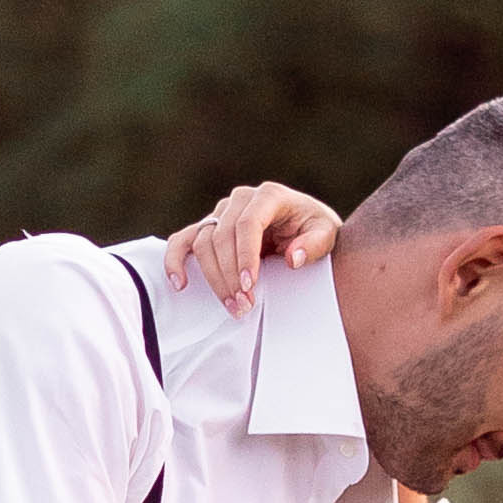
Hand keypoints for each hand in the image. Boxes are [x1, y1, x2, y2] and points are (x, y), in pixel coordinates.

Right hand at [165, 182, 343, 316]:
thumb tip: (292, 258)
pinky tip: (180, 283)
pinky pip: (183, 240)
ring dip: (213, 278)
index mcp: (269, 196)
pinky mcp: (209, 228)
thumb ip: (313, 245)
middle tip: (243, 306)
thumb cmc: (315, 230)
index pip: (247, 223)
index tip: (249, 286)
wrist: (306, 228)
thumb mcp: (327, 235)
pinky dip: (175, 260)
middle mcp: (241, 199)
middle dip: (230, 275)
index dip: (245, 255)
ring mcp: (221, 213)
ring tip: (231, 306)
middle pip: (222, 236)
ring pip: (203, 242)